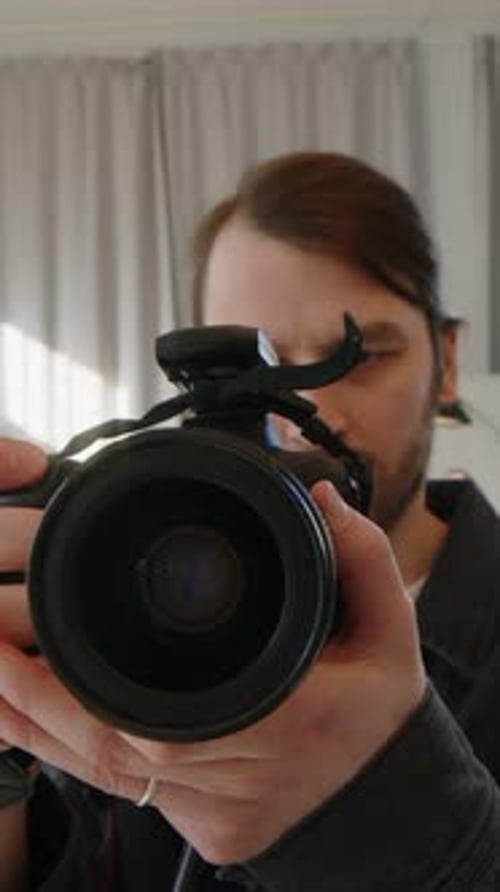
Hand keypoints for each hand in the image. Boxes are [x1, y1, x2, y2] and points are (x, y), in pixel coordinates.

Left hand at [0, 476, 425, 864]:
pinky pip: (117, 790)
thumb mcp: (391, 637)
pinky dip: (62, 754)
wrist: (384, 799)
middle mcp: (234, 779)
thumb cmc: (377, 718)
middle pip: (111, 748)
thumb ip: (364, 560)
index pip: (162, 723)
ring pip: (102, 775)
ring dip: (36, 728)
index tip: (29, 644)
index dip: (76, 695)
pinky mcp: (195, 825)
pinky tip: (22, 723)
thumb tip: (321, 499)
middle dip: (34, 700)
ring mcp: (209, 811)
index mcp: (283, 725)